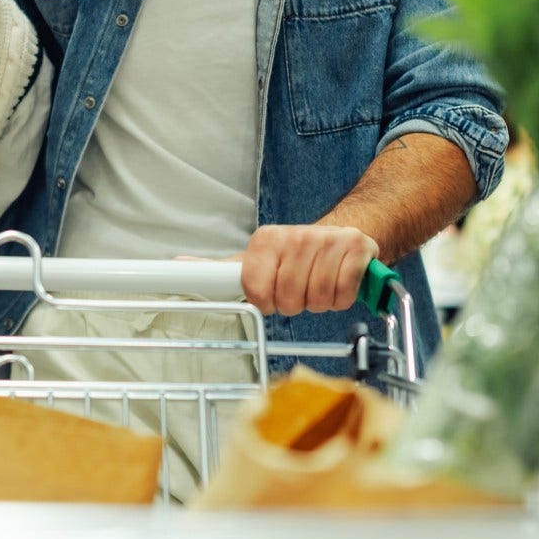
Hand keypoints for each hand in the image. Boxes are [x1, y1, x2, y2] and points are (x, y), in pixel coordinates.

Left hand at [234, 225, 378, 315]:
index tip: (271, 296)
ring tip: (318, 284)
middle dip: (295, 303)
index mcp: (267, 240)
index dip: (265, 302)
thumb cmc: (294, 256)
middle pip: (289, 299)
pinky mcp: (356, 248)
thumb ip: (222, 268)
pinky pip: (344, 294)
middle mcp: (296, 236)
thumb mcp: (256, 259)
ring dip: (319, 302)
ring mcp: (328, 240)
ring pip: (318, 299)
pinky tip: (338, 283)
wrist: (339, 236)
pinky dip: (341, 299)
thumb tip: (181, 264)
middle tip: (300, 289)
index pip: (256, 290)